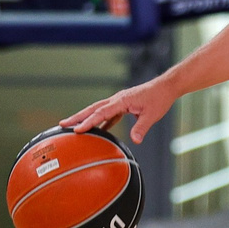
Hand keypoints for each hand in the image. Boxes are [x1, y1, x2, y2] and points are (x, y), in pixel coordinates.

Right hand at [61, 77, 180, 144]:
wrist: (166, 87)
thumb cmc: (159, 98)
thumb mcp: (152, 115)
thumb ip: (141, 128)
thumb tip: (135, 141)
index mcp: (122, 100)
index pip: (101, 112)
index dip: (89, 121)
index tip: (77, 129)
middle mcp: (117, 99)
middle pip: (93, 108)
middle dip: (77, 117)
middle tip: (62, 124)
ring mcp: (119, 101)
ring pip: (98, 110)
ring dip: (86, 118)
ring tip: (73, 127)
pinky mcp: (123, 105)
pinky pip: (108, 114)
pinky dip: (101, 121)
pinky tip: (98, 131)